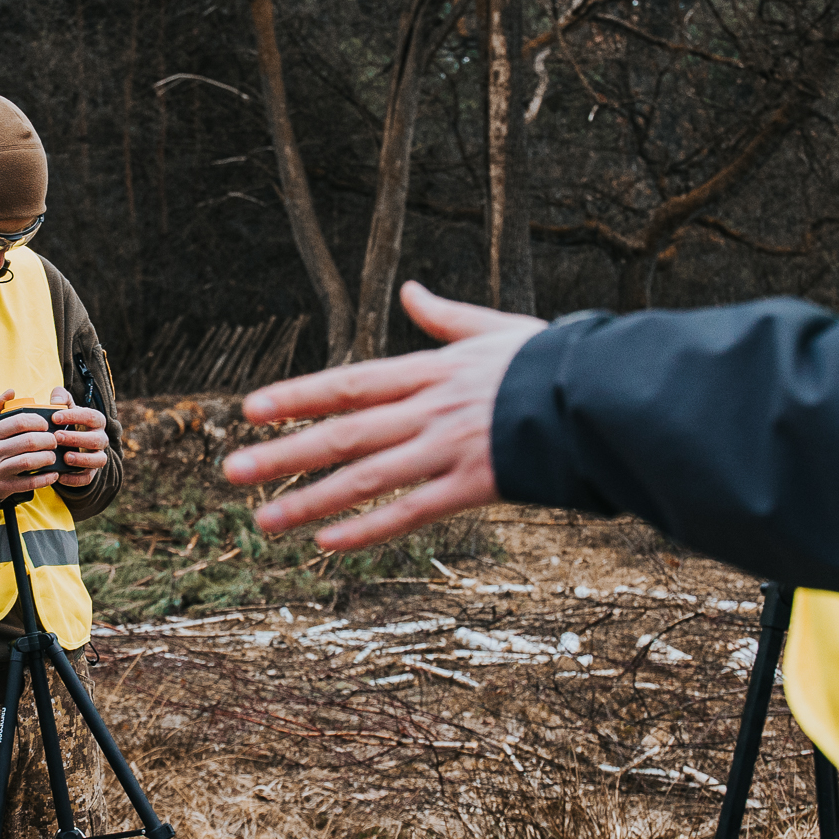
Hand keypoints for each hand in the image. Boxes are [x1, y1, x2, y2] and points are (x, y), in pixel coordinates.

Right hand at [0, 389, 63, 516]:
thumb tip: (11, 391)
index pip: (20, 421)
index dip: (38, 421)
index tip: (45, 425)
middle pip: (29, 441)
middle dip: (48, 439)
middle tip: (53, 441)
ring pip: (30, 461)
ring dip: (48, 458)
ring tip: (52, 456)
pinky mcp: (3, 488)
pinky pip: (30, 483)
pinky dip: (45, 478)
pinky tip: (52, 474)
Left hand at [47, 384, 108, 488]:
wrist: (69, 444)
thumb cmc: (66, 422)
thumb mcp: (64, 409)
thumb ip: (60, 399)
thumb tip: (56, 399)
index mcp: (96, 421)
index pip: (91, 416)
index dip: (74, 416)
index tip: (54, 417)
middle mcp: (101, 439)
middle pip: (96, 439)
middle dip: (76, 438)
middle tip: (56, 437)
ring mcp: (98, 456)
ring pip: (99, 460)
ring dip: (83, 459)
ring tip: (65, 457)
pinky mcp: (91, 472)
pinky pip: (88, 478)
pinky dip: (75, 479)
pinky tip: (59, 476)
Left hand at [222, 282, 545, 549]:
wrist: (608, 396)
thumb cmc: (555, 362)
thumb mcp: (495, 329)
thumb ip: (445, 319)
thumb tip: (410, 293)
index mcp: (431, 372)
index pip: (348, 384)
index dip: (296, 396)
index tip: (249, 409)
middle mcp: (428, 410)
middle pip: (342, 433)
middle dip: (282, 453)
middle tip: (230, 471)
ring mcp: (447, 449)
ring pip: (365, 478)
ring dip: (309, 500)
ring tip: (263, 519)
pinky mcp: (473, 486)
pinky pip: (411, 512)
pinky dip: (368, 530)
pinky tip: (328, 545)